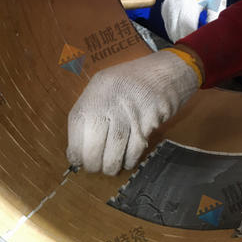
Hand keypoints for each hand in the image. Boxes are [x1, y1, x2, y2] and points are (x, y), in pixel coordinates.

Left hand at [67, 49, 200, 174]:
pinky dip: (129, 160)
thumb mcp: (103, 86)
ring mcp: (130, 113)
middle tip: (94, 168)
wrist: (165, 73)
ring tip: (110, 169)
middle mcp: (110, 102)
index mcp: (95, 93)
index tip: (78, 160)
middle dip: (92, 163)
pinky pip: (136, 148)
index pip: (78, 127)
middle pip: (95, 142)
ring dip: (111, 165)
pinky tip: (127, 161)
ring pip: (116, 150)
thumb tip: (78, 147)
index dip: (76, 149)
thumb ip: (90, 111)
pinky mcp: (149, 123)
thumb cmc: (131, 82)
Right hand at [162, 0, 226, 41]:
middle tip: (194, 51)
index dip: (193, 37)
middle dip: (185, 41)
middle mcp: (177, 3)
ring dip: (179, 38)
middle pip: (177, 30)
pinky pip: (168, 24)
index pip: (189, 25)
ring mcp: (169, 5)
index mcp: (192, 0)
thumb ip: (215, 15)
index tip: (199, 47)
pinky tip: (182, 34)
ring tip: (189, 44)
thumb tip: (214, 32)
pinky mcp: (165, 7)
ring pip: (170, 29)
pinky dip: (174, 31)